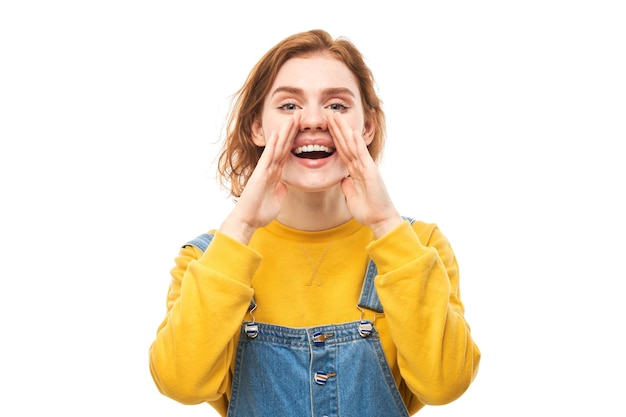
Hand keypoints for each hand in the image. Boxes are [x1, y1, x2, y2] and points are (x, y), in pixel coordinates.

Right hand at [219, 112, 300, 243]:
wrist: (247, 220)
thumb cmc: (260, 212)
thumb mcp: (276, 199)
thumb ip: (280, 190)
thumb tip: (284, 186)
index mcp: (275, 173)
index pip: (287, 152)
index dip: (294, 139)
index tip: (301, 127)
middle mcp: (269, 168)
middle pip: (283, 145)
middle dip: (291, 129)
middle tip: (299, 114)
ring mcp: (265, 169)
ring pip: (277, 146)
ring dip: (285, 131)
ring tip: (293, 117)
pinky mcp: (260, 174)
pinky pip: (268, 156)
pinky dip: (273, 144)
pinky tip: (278, 132)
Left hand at [328, 111, 402, 237]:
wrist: (380, 219)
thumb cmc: (368, 210)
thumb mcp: (351, 196)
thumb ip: (347, 186)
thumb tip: (342, 180)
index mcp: (355, 171)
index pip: (342, 151)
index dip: (334, 138)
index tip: (326, 126)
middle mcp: (361, 165)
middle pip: (346, 143)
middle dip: (337, 128)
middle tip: (328, 113)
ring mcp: (366, 167)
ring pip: (352, 145)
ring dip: (344, 130)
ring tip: (335, 116)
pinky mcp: (371, 172)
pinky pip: (362, 155)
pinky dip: (357, 143)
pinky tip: (351, 132)